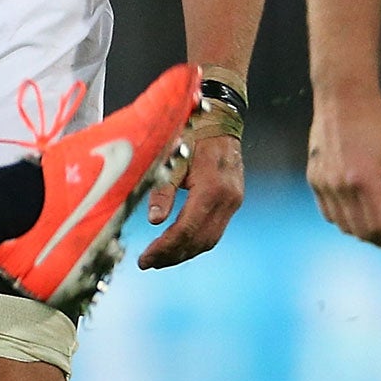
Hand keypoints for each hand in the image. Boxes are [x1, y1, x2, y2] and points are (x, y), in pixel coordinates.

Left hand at [138, 128, 243, 268]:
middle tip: (148, 263)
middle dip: (173, 255)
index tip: (146, 259)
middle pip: (201, 241)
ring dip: (184, 252)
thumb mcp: (171, 158)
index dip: (165, 248)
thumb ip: (163, 190)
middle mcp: (228, 199)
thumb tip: (153, 221)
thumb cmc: (191, 133)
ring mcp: (234, 201)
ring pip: (210, 239)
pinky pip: (215, 229)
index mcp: (212, 188)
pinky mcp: (233, 200)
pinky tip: (177, 243)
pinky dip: (195, 241)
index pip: (187, 230)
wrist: (220, 118)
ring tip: (159, 259)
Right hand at [307, 87, 380, 257]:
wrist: (342, 98)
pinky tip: (359, 213)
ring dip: (363, 233)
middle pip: (360, 231)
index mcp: (364, 180)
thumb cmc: (376, 121)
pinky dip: (344, 221)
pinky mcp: (313, 177)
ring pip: (342, 225)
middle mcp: (339, 185)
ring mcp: (322, 182)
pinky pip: (327, 212)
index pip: (379, 227)